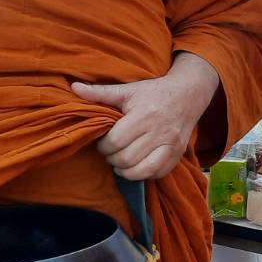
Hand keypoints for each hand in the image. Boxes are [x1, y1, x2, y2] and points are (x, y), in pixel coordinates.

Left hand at [72, 52, 221, 179]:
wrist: (188, 94)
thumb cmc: (154, 92)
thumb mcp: (128, 90)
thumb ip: (101, 92)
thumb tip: (74, 88)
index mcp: (144, 115)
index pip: (116, 141)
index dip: (103, 146)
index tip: (103, 141)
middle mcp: (160, 131)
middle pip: (127, 158)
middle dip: (112, 158)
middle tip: (110, 152)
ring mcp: (171, 145)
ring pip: (143, 170)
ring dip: (126, 170)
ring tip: (121, 162)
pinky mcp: (178, 154)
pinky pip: (159, 173)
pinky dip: (144, 174)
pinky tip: (136, 166)